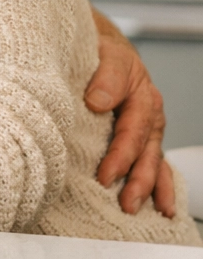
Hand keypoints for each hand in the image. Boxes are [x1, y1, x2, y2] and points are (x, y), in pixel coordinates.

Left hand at [85, 9, 174, 216]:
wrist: (102, 48)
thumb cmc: (101, 54)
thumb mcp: (105, 55)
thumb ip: (105, 77)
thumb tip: (97, 101)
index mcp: (142, 95)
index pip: (132, 131)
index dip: (120, 155)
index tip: (105, 175)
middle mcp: (150, 115)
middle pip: (146, 152)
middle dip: (137, 180)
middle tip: (125, 203)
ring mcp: (149, 128)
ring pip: (152, 161)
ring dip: (147, 188)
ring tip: (138, 210)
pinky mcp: (144, 137)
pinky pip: (155, 163)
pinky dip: (160, 185)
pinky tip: (161, 206)